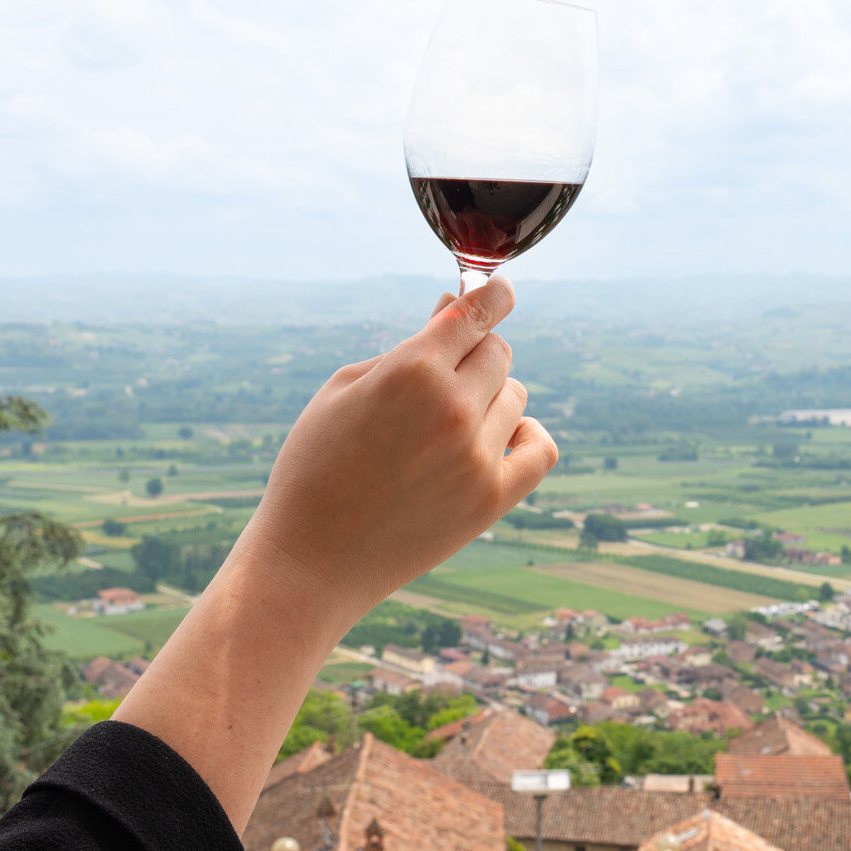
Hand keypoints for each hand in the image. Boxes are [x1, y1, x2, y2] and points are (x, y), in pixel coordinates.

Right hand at [233, 275, 556, 628]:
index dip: (494, 293)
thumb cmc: (315, 467)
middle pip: (498, 353)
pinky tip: (503, 437)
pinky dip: (527, 435)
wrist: (310, 561)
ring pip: (515, 397)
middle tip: (440, 380)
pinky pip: (540, 448)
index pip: (478, 312)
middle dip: (474, 356)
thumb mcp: (344, 391)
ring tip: (444, 426)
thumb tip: (454, 305)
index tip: (500, 289)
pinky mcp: (492, 499)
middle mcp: (452, 407)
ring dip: (490, 399)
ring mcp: (477, 455)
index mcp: (411, 370)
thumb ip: (406, 346)